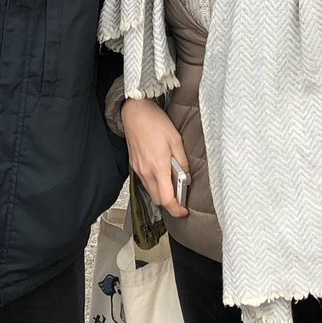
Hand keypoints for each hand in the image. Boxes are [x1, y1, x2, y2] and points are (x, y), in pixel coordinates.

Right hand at [121, 98, 189, 218]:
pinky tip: (161, 170)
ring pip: (150, 191)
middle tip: (181, 193)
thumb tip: (187, 178)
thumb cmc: (155, 122)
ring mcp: (138, 169)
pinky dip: (154, 183)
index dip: (177, 210)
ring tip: (172, 179)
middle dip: (170, 202)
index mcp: (158, 168)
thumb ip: (182, 162)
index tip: (185, 211)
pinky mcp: (134, 165)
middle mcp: (145, 172)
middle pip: (157, 200)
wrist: (135, 112)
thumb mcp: (176, 140)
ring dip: (161, 192)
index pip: (166, 200)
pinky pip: (145, 181)